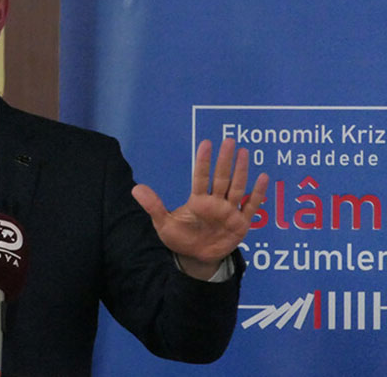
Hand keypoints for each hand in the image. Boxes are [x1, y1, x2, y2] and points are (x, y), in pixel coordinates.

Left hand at [132, 138, 268, 279]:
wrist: (196, 258)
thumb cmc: (180, 238)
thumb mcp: (164, 224)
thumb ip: (154, 206)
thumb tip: (135, 189)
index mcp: (197, 201)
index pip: (201, 177)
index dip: (203, 162)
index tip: (206, 143)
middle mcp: (215, 202)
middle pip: (221, 178)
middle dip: (225, 160)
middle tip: (229, 140)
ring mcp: (229, 211)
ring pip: (237, 188)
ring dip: (241, 171)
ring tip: (243, 152)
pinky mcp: (240, 224)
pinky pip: (250, 206)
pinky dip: (257, 193)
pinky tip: (262, 177)